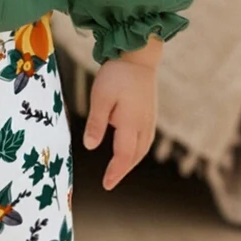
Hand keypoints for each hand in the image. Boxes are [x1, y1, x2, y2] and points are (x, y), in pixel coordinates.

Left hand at [81, 37, 161, 190]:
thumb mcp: (100, 97)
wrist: (139, 56)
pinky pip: (145, 138)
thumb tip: (90, 146)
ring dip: (131, 161)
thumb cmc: (117, 74)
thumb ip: (96, 123)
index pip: (124, 155)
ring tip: (119, 169)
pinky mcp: (150, 112)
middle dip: (123, 170)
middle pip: (135, 155)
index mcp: (131, 123)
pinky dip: (137, 149)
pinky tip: (130, 148)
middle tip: (110, 181)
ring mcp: (150, 118)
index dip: (115, 171)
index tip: (107, 184)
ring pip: (143, 148)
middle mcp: (144, 124)